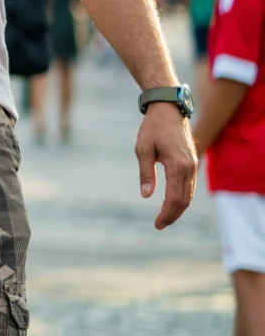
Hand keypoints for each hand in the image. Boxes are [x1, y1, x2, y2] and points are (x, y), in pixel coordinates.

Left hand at [136, 102, 195, 229]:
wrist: (168, 110)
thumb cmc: (152, 128)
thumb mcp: (142, 149)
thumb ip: (146, 173)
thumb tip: (146, 195)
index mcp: (177, 165)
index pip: (174, 198)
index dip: (166, 213)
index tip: (157, 224)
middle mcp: (189, 167)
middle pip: (184, 200)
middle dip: (173, 215)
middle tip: (160, 225)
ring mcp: (193, 165)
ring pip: (190, 194)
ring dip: (179, 208)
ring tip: (165, 218)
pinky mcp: (192, 162)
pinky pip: (190, 186)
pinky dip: (183, 197)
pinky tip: (173, 203)